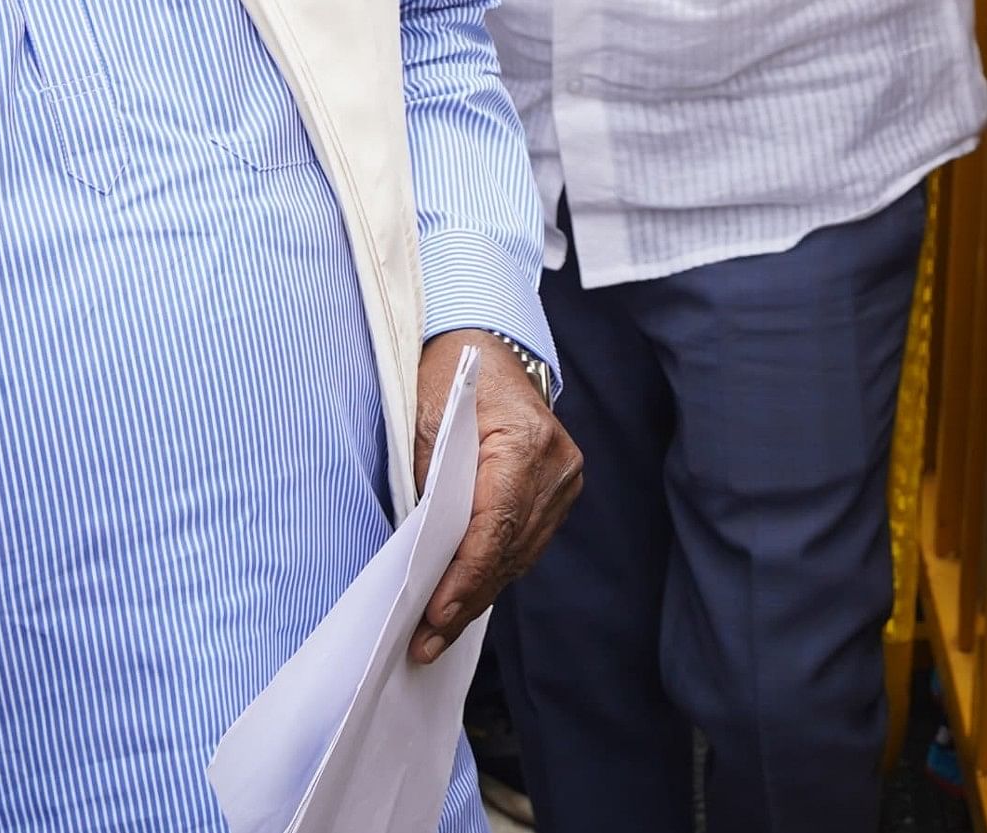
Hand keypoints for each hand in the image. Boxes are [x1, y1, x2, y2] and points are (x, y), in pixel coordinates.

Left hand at [408, 330, 582, 665]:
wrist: (486, 345)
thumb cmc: (447, 375)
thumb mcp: (425, 423)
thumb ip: (431, 485)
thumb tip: (421, 554)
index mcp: (527, 442)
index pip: (496, 525)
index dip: (466, 576)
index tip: (436, 614)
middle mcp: (558, 465)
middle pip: (510, 550)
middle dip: (466, 598)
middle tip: (426, 641)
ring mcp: (564, 480)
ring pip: (520, 554)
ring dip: (480, 592)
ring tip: (439, 631)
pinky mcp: (558, 491)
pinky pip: (524, 542)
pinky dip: (494, 570)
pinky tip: (465, 597)